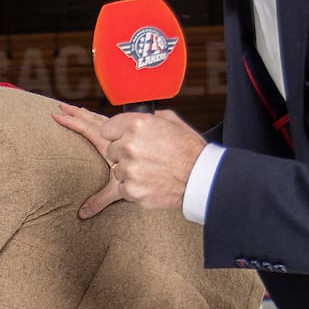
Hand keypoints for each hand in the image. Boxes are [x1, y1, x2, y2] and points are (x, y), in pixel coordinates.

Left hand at [53, 104, 206, 217]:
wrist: (202, 178)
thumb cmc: (190, 149)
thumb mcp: (171, 121)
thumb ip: (148, 118)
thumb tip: (135, 118)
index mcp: (137, 124)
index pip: (107, 129)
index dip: (116, 135)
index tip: (123, 139)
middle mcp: (130, 145)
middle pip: (111, 150)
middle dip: (124, 154)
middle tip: (144, 157)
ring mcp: (129, 169)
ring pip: (117, 170)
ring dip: (129, 171)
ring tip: (151, 170)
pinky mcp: (132, 190)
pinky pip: (123, 187)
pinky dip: (134, 187)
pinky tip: (151, 182)